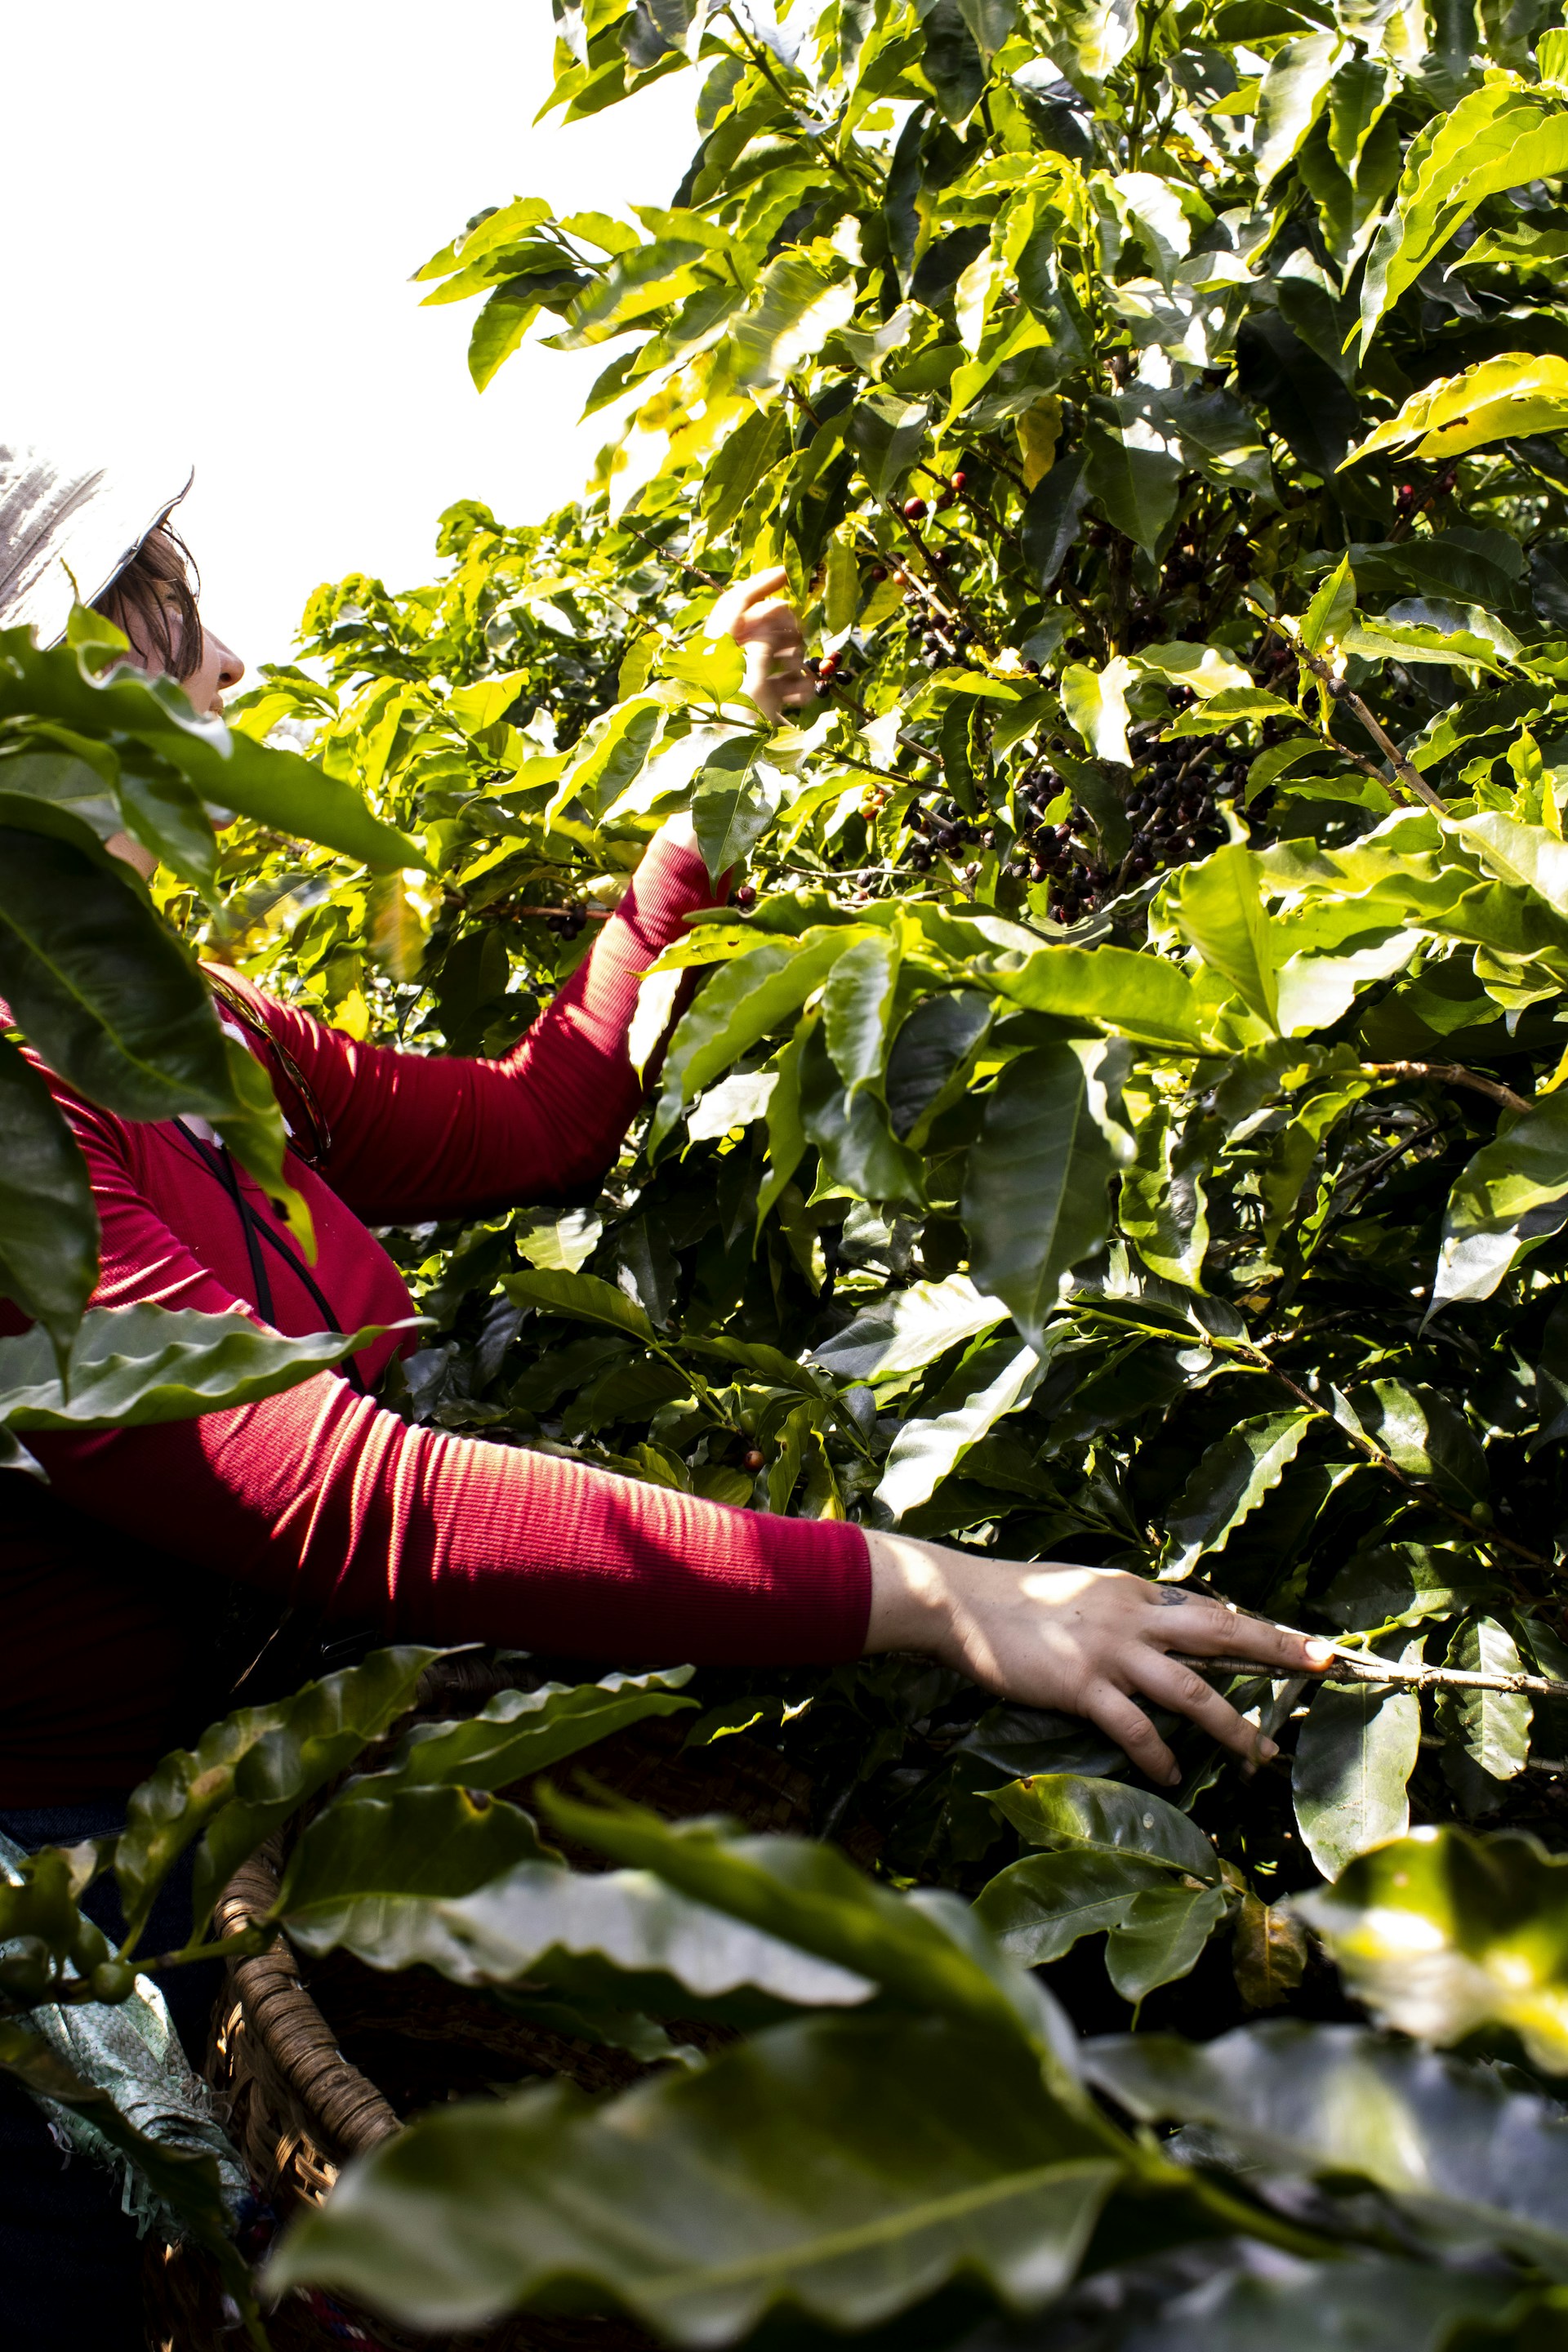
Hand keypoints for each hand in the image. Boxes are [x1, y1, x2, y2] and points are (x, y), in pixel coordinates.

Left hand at [710, 566, 815, 724]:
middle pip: (765, 624)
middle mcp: (730, 658)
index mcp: (718, 646)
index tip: (790, 572)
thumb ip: (766, 643)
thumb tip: (779, 617)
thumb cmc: (733, 728)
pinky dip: (797, 685)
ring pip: (779, 651)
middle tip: (796, 650)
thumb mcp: (752, 679)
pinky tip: (802, 699)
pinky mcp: (758, 702)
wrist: (725, 776)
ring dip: (796, 662)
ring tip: (797, 683)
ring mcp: (745, 679)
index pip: (738, 600)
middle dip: (788, 632)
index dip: (763, 583)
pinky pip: (784, 679)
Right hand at [864, 1531, 1332, 1784]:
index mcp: (1135, 1590)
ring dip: (1233, 1727)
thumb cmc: (1013, 1597)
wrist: (959, 1602)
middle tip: (1323, 1665)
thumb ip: (1124, 1610)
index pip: (1208, 1611)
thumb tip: (1161, 1629)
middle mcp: (1133, 1615)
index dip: (1257, 1628)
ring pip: (1192, 1691)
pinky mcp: (1081, 1685)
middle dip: (1278, 1650)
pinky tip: (1172, 1778)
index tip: (1301, 1642)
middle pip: (1222, 1632)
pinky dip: (1159, 1757)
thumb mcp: (1081, 1590)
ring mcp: (1109, 1651)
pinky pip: (1135, 1729)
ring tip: (1260, 1758)